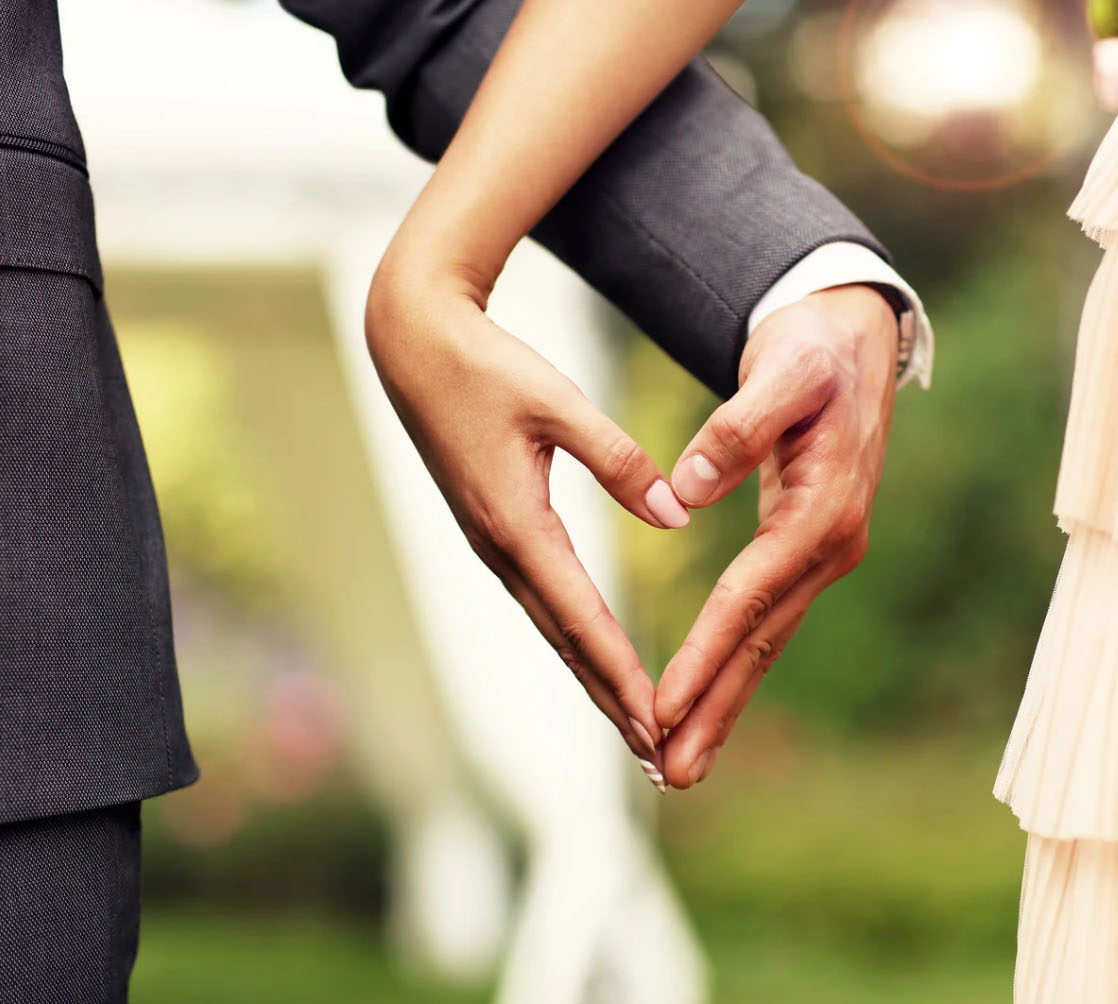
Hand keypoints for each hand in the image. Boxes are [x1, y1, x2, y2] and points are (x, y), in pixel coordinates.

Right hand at [365, 263, 690, 788]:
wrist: (412, 344)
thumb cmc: (485, 365)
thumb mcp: (557, 402)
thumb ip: (618, 459)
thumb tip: (675, 515)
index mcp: (517, 525)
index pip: (581, 618)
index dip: (622, 674)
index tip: (657, 723)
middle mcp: (501, 549)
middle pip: (566, 644)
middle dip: (612, 702)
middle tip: (659, 758)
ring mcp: (494, 546)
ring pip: (553, 629)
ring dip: (595, 681)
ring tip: (638, 730)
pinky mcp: (495, 532)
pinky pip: (543, 601)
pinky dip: (576, 641)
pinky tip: (598, 660)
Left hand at [654, 284, 899, 787]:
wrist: (853, 339)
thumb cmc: (815, 351)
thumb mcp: (783, 370)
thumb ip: (739, 426)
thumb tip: (686, 487)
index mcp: (823, 510)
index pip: (750, 596)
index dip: (705, 653)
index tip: (662, 704)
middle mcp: (830, 546)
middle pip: (762, 641)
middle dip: (715, 709)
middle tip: (672, 771)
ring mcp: (822, 554)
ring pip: (766, 641)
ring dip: (723, 704)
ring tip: (682, 763)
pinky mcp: (804, 551)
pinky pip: (765, 620)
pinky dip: (734, 666)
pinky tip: (708, 702)